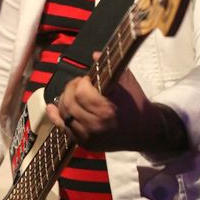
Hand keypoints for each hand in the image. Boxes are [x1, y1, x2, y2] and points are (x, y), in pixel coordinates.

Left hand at [46, 59, 165, 152]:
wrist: (146, 131)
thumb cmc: (137, 104)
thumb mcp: (127, 82)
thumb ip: (109, 68)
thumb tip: (94, 55)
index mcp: (106, 109)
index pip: (80, 92)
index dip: (81, 81)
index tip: (87, 78)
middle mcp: (95, 125)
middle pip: (69, 103)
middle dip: (71, 89)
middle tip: (79, 84)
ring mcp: (89, 137)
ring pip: (64, 115)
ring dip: (64, 101)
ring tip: (72, 93)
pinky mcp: (85, 144)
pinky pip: (65, 129)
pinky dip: (56, 117)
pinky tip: (52, 107)